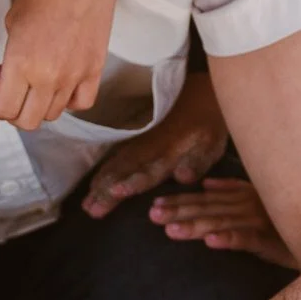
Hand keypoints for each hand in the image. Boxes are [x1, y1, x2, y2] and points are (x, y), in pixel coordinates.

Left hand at [0, 0, 122, 130]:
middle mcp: (49, 77)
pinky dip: (69, 100)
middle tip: (10, 87)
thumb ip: (6, 59)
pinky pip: (81, 103)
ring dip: (39, 104)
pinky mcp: (95, 70)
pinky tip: (62, 83)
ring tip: (36, 80)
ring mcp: (75, 76)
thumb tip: (3, 78)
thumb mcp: (12, 22)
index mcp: (22, 63)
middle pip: (27, 121)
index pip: (3, 110)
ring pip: (53, 115)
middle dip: (13, 109)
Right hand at [84, 70, 228, 216]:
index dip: (133, 181)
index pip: (149, 169)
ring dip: (101, 183)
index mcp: (171, 150)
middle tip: (90, 209)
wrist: (202, 90)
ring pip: (117, 163)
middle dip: (107, 190)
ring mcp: (142, 140)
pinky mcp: (138, 136)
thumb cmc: (211, 121)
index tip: (116, 192)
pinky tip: (94, 184)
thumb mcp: (213, 141)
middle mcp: (151, 147)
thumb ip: (198, 161)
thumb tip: (183, 177)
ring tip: (86, 202)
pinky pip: (117, 155)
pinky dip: (104, 170)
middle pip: (125, 169)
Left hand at [149, 178, 297, 269]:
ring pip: (222, 223)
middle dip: (178, 212)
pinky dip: (229, 238)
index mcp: (244, 197)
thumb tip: (207, 184)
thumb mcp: (261, 198)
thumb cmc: (291, 217)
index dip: (179, 202)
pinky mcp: (274, 240)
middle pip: (208, 210)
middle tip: (152, 216)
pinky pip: (248, 239)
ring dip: (196, 226)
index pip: (205, 200)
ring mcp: (261, 221)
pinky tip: (211, 242)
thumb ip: (234, 189)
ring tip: (171, 231)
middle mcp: (249, 206)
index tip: (154, 205)